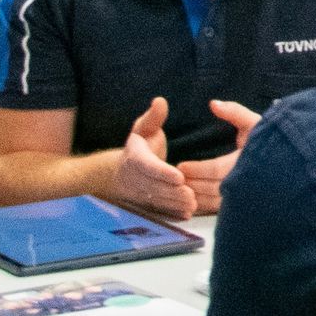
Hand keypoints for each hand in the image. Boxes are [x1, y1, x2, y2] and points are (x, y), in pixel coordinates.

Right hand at [112, 97, 195, 218]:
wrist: (122, 172)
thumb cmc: (140, 146)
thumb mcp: (143, 128)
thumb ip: (153, 117)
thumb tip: (160, 101)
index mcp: (136, 158)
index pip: (148, 166)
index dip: (162, 172)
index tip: (179, 176)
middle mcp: (136, 178)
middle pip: (154, 187)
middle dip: (172, 192)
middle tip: (191, 194)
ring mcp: (140, 193)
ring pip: (158, 200)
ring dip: (175, 204)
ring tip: (193, 203)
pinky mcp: (147, 204)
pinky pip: (159, 210)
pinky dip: (172, 214)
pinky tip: (186, 215)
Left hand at [173, 101, 262, 215]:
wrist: (291, 164)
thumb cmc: (271, 140)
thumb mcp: (254, 122)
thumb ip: (234, 111)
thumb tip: (213, 104)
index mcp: (248, 162)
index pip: (216, 169)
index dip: (196, 169)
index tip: (181, 165)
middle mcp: (248, 183)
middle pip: (213, 188)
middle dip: (192, 183)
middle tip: (175, 178)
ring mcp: (247, 197)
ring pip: (216, 203)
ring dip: (197, 197)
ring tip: (181, 188)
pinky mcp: (245, 206)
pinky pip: (221, 210)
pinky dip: (206, 206)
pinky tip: (194, 201)